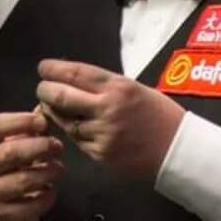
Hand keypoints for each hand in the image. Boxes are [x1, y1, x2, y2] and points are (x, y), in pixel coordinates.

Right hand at [0, 110, 63, 219]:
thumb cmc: (5, 160)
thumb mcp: (7, 139)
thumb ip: (25, 125)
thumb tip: (45, 110)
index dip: (20, 121)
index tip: (43, 121)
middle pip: (10, 152)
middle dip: (40, 146)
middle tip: (57, 145)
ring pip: (23, 180)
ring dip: (48, 172)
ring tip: (58, 167)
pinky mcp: (1, 213)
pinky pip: (31, 206)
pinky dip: (48, 196)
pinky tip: (52, 187)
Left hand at [36, 59, 185, 180]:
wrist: (177, 147)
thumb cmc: (161, 114)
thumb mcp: (135, 89)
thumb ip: (106, 85)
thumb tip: (75, 80)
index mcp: (118, 86)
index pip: (75, 73)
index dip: (53, 69)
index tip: (44, 67)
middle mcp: (107, 107)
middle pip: (60, 95)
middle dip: (45, 90)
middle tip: (43, 88)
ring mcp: (102, 132)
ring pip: (63, 120)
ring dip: (53, 112)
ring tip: (52, 106)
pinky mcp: (99, 153)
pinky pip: (76, 139)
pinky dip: (70, 130)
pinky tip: (72, 125)